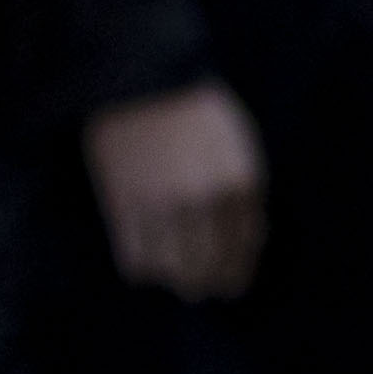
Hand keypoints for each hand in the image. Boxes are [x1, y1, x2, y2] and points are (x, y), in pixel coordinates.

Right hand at [86, 83, 265, 301]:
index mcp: (242, 184)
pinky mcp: (124, 204)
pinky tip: (144, 267)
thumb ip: (246, 194)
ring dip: (173, 279)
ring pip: (172, 268)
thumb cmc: (196, 113)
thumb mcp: (240, 149)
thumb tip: (248, 243)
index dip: (235, 274)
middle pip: (208, 266)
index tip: (228, 287)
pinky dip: (142, 268)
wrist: (144, 82)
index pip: (242, 249)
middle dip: (204, 284)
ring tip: (171, 279)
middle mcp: (206, 201)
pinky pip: (135, 256)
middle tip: (198, 291)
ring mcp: (163, 204)